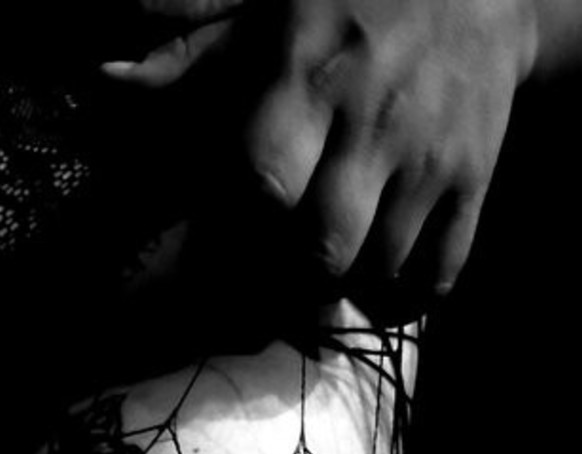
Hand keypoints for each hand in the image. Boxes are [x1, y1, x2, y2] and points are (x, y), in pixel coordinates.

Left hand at [103, 1, 539, 295]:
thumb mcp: (270, 2)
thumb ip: (193, 49)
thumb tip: (105, 84)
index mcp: (308, 71)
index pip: (262, 181)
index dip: (233, 231)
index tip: (220, 245)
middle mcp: (372, 120)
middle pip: (321, 249)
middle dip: (286, 284)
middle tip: (267, 288)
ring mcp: (430, 156)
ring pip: (380, 268)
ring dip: (344, 291)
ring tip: (320, 279)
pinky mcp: (476, 179)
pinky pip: (441, 272)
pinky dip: (406, 296)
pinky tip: (380, 284)